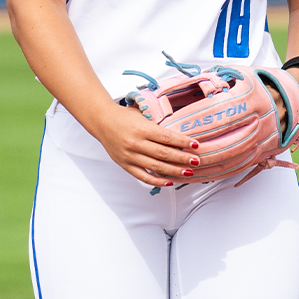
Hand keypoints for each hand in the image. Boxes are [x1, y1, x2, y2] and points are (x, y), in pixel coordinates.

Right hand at [80, 100, 201, 188]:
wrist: (102, 121)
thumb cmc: (125, 117)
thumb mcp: (142, 116)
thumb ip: (158, 127)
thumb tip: (180, 138)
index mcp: (142, 129)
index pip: (166, 137)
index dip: (183, 142)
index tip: (196, 145)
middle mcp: (135, 143)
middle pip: (164, 154)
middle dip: (182, 158)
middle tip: (196, 161)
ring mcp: (130, 156)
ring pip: (156, 167)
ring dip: (174, 171)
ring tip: (188, 172)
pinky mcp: (125, 165)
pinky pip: (143, 176)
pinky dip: (157, 180)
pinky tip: (169, 181)